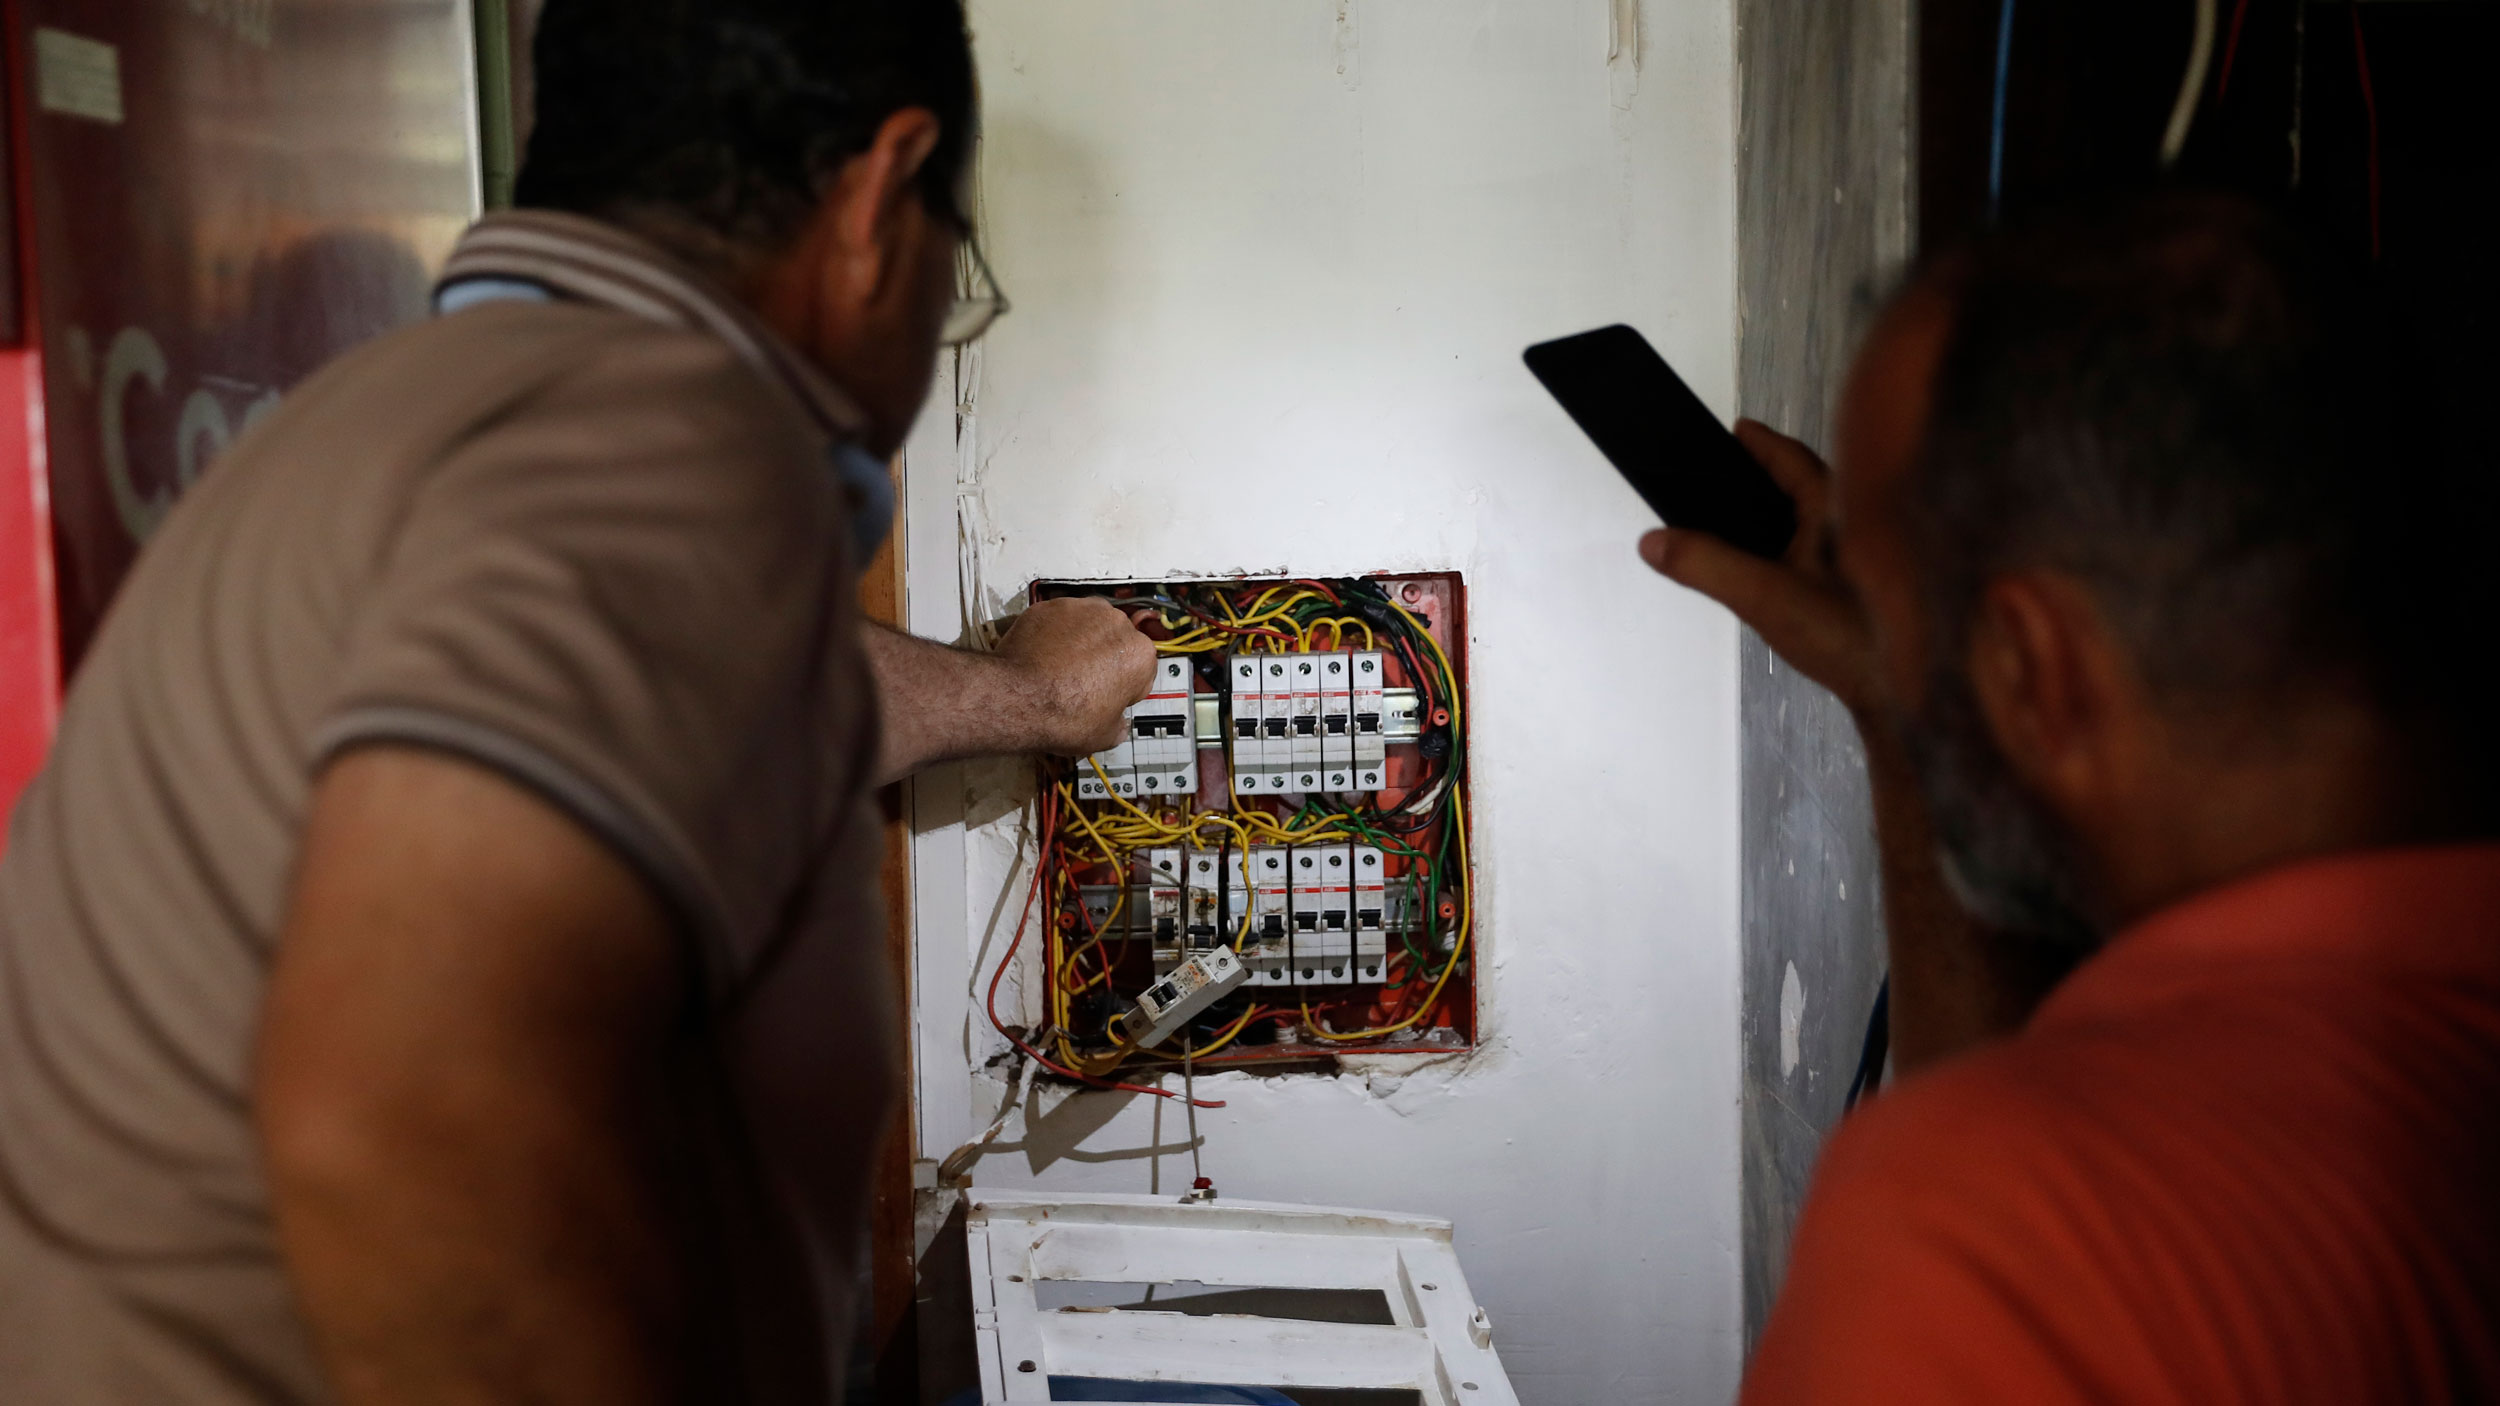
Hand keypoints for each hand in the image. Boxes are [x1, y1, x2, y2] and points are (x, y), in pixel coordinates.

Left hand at [995, 596, 1157, 755]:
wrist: (1017, 698)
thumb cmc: (1062, 713)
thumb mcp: (1105, 736)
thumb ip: (1119, 724)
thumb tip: (1116, 725)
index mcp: (1139, 654)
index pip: (1142, 668)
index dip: (1126, 686)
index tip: (1112, 695)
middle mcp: (1115, 623)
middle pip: (1117, 640)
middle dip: (1105, 658)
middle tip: (1085, 683)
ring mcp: (1081, 610)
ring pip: (1088, 625)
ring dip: (1081, 642)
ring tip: (1062, 670)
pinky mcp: (1050, 606)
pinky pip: (1059, 620)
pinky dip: (1054, 633)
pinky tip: (1044, 657)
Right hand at [1639, 420, 1879, 713]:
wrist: (1903, 694)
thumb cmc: (1856, 641)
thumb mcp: (1764, 597)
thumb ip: (1705, 565)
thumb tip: (1656, 541)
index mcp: (1840, 509)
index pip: (1793, 457)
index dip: (1761, 442)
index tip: (1739, 429)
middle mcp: (1860, 524)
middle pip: (1809, 484)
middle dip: (1774, 475)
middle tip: (1739, 471)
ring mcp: (1868, 556)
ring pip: (1823, 519)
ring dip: (1790, 513)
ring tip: (1753, 521)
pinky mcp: (1869, 587)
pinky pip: (1830, 550)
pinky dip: (1802, 546)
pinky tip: (1786, 571)